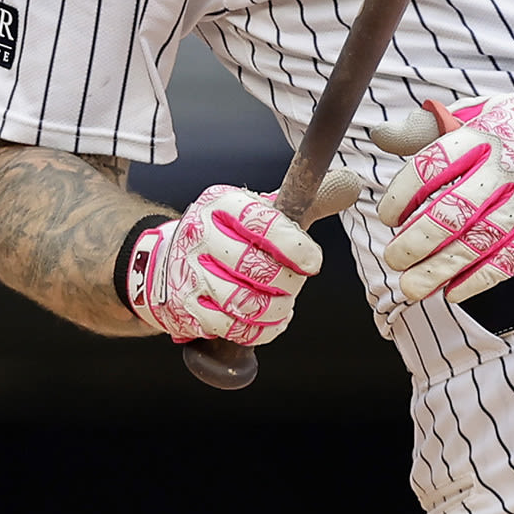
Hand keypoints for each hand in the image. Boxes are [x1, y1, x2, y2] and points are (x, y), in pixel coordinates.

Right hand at [123, 184, 324, 345]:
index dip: (293, 245)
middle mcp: (199, 233)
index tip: (311, 261)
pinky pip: (231, 326)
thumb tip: (349, 184)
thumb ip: (301, 202)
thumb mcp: (255, 210)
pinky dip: (260, 330)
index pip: (260, 220)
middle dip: (287, 282)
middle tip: (294, 283)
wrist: (165, 263)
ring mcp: (188, 271)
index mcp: (220, 202)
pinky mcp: (186, 307)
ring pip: (243, 301)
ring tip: (282, 304)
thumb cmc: (226, 236)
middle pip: (254, 266)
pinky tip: (268, 321)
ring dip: (275, 309)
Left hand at [373, 58, 513, 304]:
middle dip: (417, 241)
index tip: (386, 216)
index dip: (404, 194)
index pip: (433, 165)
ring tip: (412, 287)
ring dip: (441, 268)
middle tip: (392, 259)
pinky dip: (481, 277)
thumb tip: (381, 137)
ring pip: (480, 240)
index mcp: (484, 133)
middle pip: (453, 209)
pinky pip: (513, 255)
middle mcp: (507, 165)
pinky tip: (454, 291)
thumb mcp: (485, 110)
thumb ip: (432, 129)